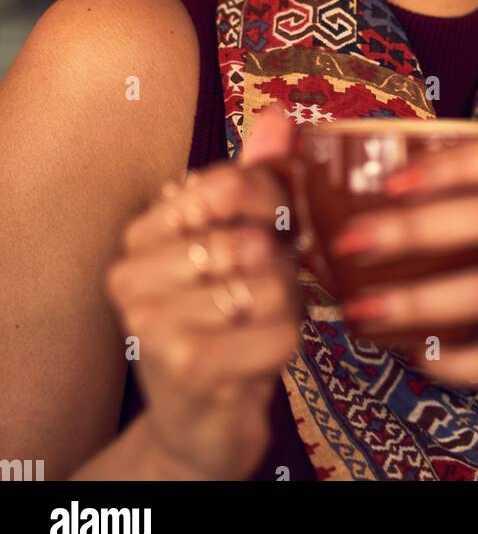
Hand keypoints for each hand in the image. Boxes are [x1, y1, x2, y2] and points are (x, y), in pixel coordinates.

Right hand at [105, 108, 300, 480]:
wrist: (200, 419)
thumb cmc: (223, 318)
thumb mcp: (238, 239)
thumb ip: (256, 178)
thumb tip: (280, 115)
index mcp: (141, 234)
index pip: (224, 184)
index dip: (270, 201)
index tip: (273, 223)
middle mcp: (132, 275)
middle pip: (252, 239)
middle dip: (282, 265)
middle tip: (267, 287)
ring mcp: (154, 325)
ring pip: (271, 287)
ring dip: (287, 307)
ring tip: (260, 321)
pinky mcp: (189, 369)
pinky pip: (281, 334)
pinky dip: (288, 344)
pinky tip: (259, 356)